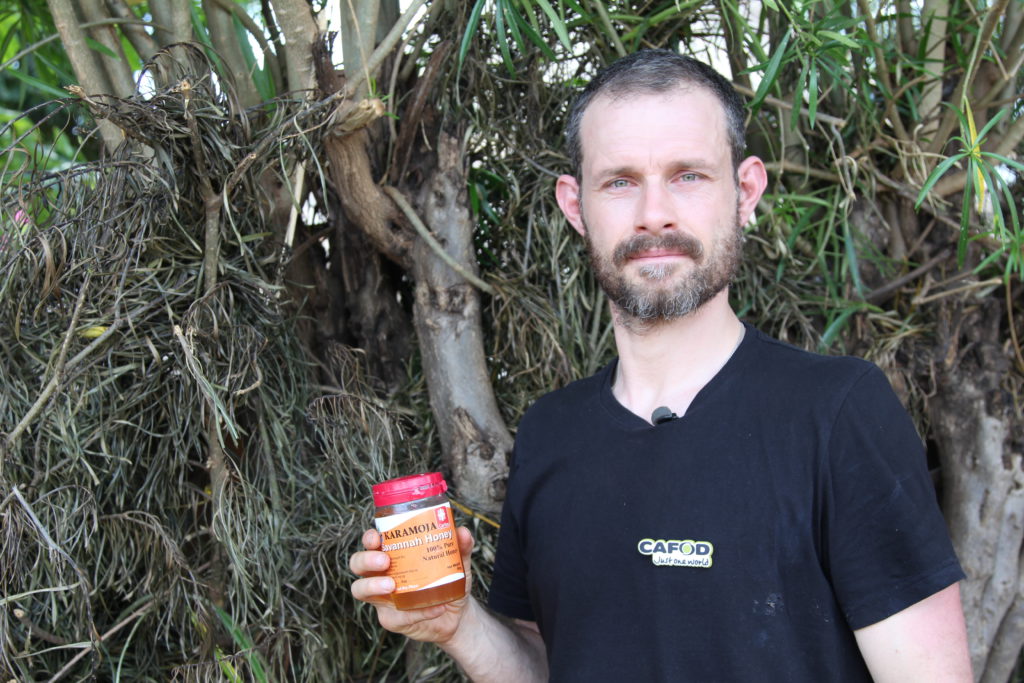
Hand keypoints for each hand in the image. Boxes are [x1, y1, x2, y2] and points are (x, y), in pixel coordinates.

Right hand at [350, 525, 474, 644]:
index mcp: (393, 554)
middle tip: (385, 561)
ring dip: (373, 586)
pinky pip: (395, 616)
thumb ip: (461, 547)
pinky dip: (415, 613)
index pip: (372, 542)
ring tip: (392, 585)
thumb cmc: (449, 580)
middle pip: (357, 563)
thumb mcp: (458, 562)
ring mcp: (382, 597)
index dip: (369, 538)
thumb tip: (462, 532)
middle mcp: (381, 573)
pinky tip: (434, 608)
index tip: (377, 537)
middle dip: (366, 560)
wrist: (456, 614)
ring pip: (360, 590)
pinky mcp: (391, 619)